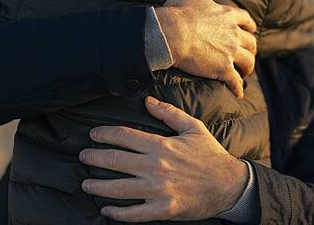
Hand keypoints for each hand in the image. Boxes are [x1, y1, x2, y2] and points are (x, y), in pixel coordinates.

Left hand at [79, 97, 248, 221]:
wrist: (230, 184)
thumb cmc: (211, 155)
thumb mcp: (193, 128)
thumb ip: (169, 114)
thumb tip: (148, 101)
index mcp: (162, 145)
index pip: (124, 136)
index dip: (105, 134)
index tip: (93, 135)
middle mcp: (156, 166)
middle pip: (115, 160)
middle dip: (94, 157)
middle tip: (83, 156)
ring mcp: (158, 190)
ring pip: (119, 188)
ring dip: (98, 186)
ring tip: (86, 184)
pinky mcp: (163, 209)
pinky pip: (134, 213)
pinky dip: (117, 214)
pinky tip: (106, 210)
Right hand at [155, 0, 257, 97]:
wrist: (170, 33)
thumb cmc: (178, 10)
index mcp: (228, 15)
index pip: (247, 21)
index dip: (250, 27)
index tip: (250, 32)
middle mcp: (234, 33)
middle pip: (251, 43)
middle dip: (251, 49)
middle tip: (247, 55)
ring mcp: (230, 52)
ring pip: (248, 62)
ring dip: (247, 68)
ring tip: (244, 74)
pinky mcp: (223, 69)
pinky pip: (235, 81)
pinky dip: (238, 87)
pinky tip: (237, 93)